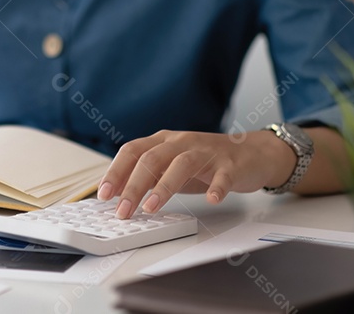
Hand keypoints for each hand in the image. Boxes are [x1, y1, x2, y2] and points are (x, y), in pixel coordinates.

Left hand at [97, 130, 295, 218]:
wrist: (250, 152)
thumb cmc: (205, 162)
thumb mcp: (171, 166)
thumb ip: (148, 176)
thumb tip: (117, 195)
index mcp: (163, 142)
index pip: (132, 151)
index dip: (116, 172)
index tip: (103, 195)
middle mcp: (182, 142)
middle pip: (151, 159)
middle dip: (133, 186)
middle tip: (122, 211)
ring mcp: (207, 152)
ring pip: (181, 164)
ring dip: (164, 186)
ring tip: (152, 208)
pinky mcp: (231, 164)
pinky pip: (223, 176)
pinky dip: (217, 187)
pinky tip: (212, 200)